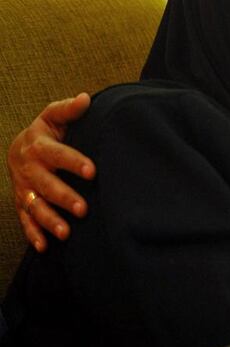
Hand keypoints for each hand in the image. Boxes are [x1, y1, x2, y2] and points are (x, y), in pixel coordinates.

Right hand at [8, 94, 94, 250]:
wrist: (20, 148)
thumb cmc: (47, 131)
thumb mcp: (54, 116)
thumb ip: (69, 109)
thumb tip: (85, 98)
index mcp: (38, 145)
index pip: (57, 154)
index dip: (73, 162)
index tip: (92, 171)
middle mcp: (29, 168)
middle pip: (46, 185)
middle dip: (64, 197)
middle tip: (83, 208)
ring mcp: (24, 188)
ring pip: (35, 206)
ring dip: (50, 220)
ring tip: (66, 233)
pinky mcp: (23, 203)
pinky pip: (25, 220)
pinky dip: (33, 234)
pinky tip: (44, 247)